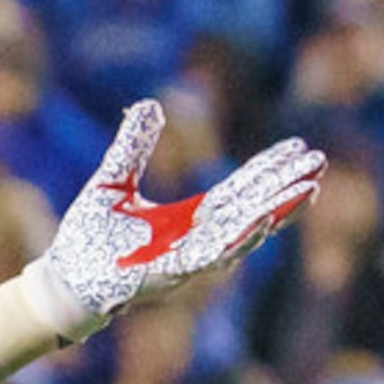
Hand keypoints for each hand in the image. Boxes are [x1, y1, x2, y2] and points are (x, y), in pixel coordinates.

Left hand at [26, 100, 326, 339]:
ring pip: (244, 232)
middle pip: (252, 208)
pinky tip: (264, 221)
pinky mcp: (174, 273)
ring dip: (277, 211)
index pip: (239, 189)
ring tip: (310, 188)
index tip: (298, 148)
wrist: (64, 278)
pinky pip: (214, 256)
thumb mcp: (113, 180)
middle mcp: (195, 239)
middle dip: (286, 187)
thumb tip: (149, 105)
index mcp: (187, 219)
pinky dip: (240, 239)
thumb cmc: (86, 238)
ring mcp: (189, 258)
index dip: (268, 169)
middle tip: (319, 163)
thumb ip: (134, 145)